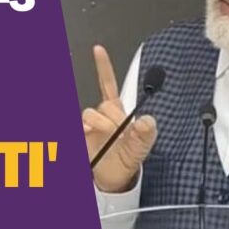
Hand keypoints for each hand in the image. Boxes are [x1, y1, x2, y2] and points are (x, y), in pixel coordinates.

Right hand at [82, 45, 157, 192]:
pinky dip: (86, 129)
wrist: (114, 177)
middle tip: (121, 132)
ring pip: (92, 114)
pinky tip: (91, 135)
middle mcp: (103, 115)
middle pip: (104, 104)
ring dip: (102, 125)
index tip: (98, 50)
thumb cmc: (128, 158)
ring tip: (109, 137)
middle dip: (114, 117)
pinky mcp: (82, 135)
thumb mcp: (144, 145)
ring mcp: (91, 125)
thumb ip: (147, 132)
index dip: (103, 66)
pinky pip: (81, 125)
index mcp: (118, 111)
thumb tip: (146, 121)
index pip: (109, 84)